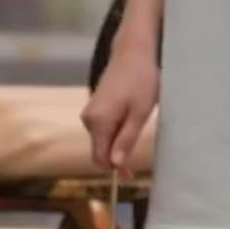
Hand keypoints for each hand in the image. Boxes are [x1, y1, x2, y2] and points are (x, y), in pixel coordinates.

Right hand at [80, 46, 158, 172]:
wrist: (132, 53)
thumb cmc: (141, 80)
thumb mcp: (139, 113)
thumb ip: (126, 139)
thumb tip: (115, 164)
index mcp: (98, 122)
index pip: (100, 158)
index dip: (114, 169)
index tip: (130, 175)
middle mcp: (88, 119)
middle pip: (99, 150)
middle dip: (115, 159)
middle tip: (136, 165)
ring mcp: (89, 112)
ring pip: (101, 140)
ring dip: (116, 144)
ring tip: (137, 131)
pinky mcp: (94, 107)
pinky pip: (102, 129)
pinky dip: (114, 133)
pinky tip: (129, 123)